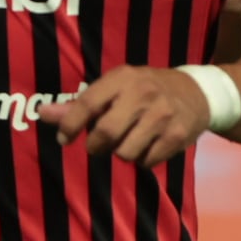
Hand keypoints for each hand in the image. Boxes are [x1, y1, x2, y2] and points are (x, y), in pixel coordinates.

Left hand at [48, 66, 209, 166]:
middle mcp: (143, 93)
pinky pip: (146, 162)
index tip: (63, 140)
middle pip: (106, 133)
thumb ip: (79, 104)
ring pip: (125, 152)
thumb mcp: (115, 88)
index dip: (70, 124)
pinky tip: (148, 145)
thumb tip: (42, 113)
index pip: (88, 102)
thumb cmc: (146, 90)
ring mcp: (163, 115)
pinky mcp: (178, 135)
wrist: (197, 92)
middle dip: (96, 145)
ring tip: (129, 141)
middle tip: (98, 145)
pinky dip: (142, 160)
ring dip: (121, 153)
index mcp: (123, 78)